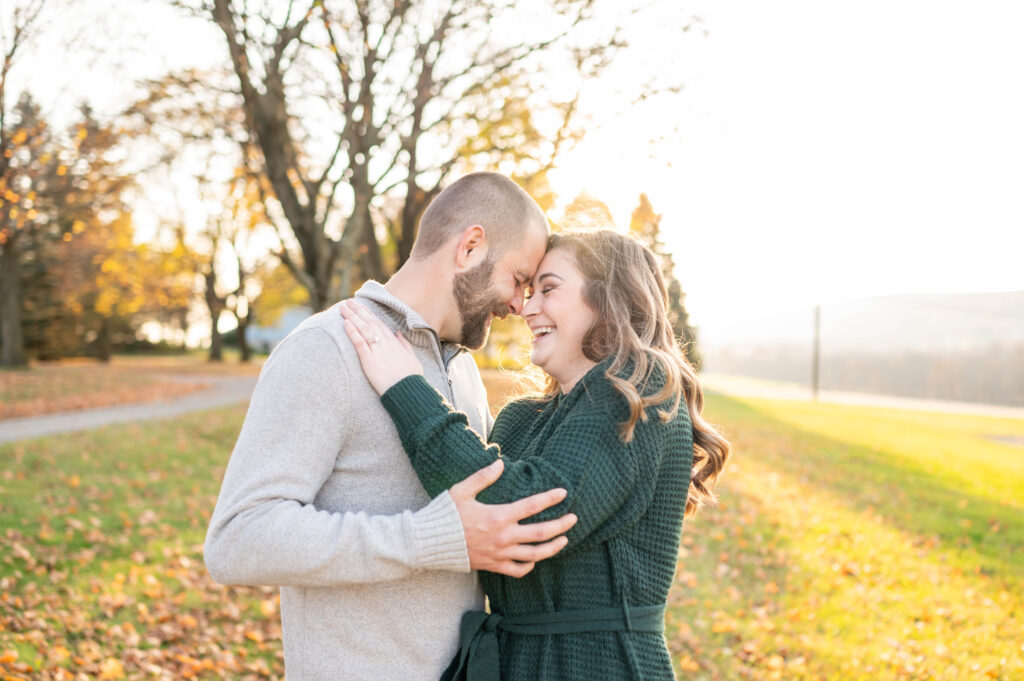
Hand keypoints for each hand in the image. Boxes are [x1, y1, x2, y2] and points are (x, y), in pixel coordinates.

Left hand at [339, 299, 423, 394]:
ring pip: (363, 329)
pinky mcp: (369, 361)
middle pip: (369, 322)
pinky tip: (345, 323)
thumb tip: (398, 333)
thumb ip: (404, 344)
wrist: (409, 391)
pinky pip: (359, 343)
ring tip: (342, 308)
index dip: (368, 314)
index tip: (360, 307)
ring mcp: (377, 351)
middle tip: (347, 302)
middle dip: (358, 311)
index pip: (379, 324)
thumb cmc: (411, 378)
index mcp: (394, 343)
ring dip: (352, 317)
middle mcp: (386, 343)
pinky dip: (352, 332)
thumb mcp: (412, 358)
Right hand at [450, 459, 577, 577]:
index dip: (550, 498)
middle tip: (574, 519)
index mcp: (498, 516)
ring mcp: (500, 554)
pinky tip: (536, 559)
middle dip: (561, 526)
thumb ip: (483, 477)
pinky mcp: (493, 566)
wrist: (429, 543)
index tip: (564, 493)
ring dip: (553, 548)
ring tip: (564, 540)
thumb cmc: (445, 514)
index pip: (532, 506)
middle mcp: (503, 537)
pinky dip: (530, 566)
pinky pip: (518, 571)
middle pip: (541, 533)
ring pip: (534, 554)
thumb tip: (500, 463)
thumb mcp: (462, 490)